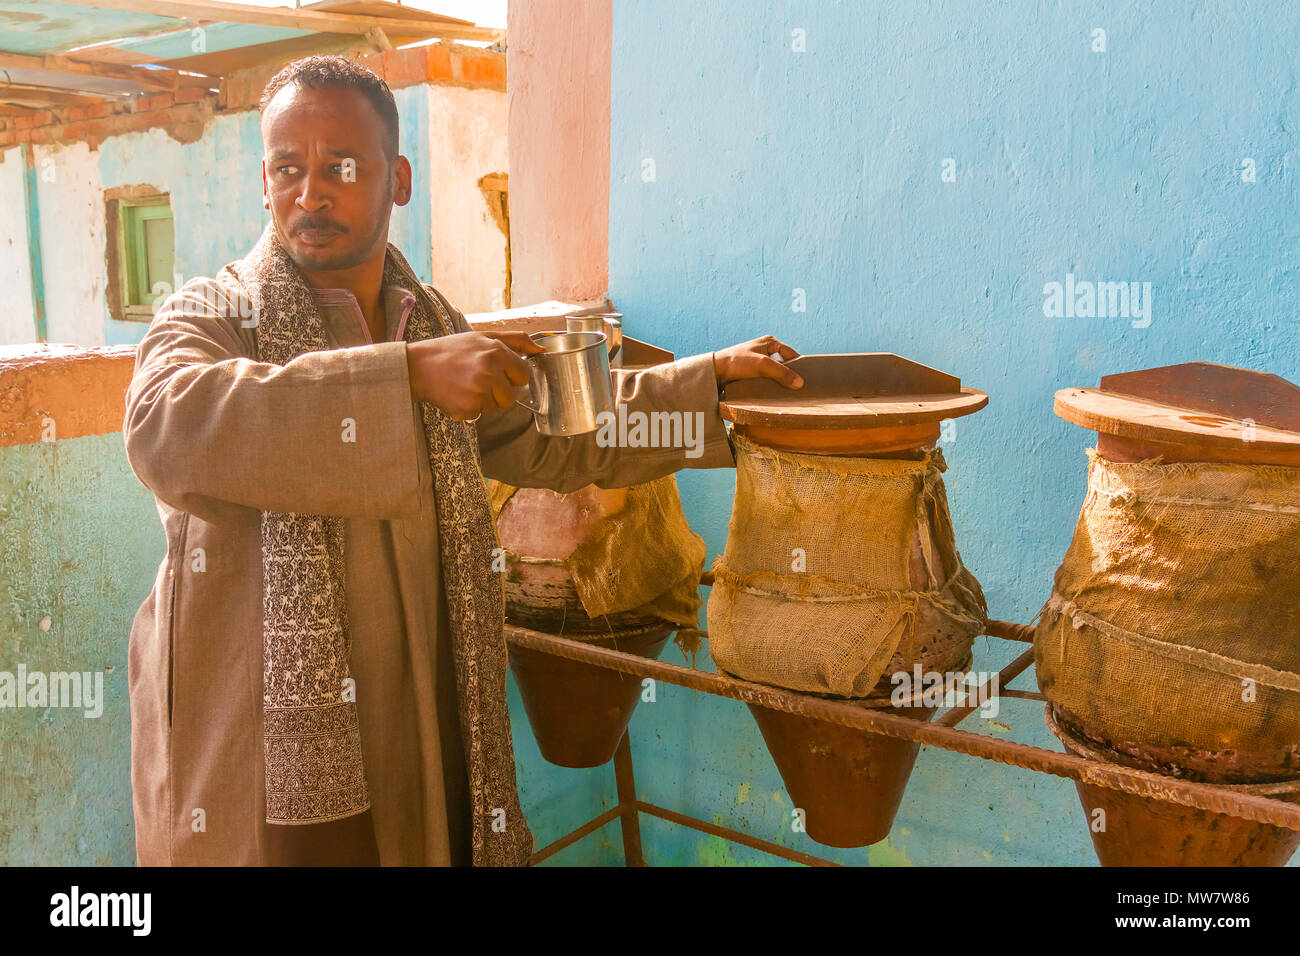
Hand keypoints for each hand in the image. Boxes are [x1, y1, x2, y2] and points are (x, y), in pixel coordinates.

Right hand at [406, 331, 543, 419]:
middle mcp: (490, 371)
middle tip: (477, 380)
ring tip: (466, 386)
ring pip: (496, 407)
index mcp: (496, 351)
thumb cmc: (452, 351)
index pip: (523, 375)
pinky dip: (469, 409)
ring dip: (484, 401)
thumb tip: (542, 350)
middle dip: (498, 392)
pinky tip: (457, 394)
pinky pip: (479, 414)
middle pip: (511, 396)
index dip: (511, 376)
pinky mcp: (468, 408)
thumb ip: (516, 341)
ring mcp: (479, 391)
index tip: (496, 372)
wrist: (418, 366)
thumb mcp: (483, 336)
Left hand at [712, 335, 802, 387]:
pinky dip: (771, 386)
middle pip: (785, 365)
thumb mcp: (762, 365)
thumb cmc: (736, 363)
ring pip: (776, 374)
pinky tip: (773, 394)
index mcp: (770, 342)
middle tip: (796, 389)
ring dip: (779, 383)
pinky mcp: (753, 373)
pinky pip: (767, 380)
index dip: (799, 367)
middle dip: (789, 376)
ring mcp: (759, 362)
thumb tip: (799, 383)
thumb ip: (781, 372)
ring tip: (786, 393)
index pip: (792, 355)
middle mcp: (766, 351)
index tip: (805, 380)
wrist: (715, 372)